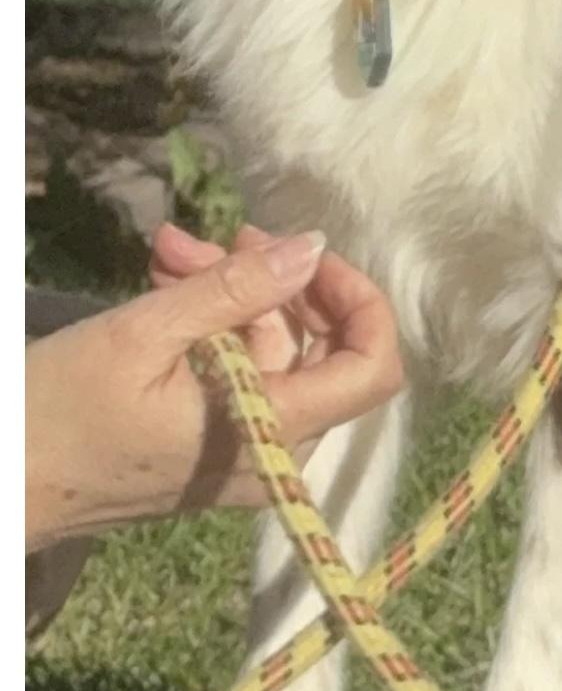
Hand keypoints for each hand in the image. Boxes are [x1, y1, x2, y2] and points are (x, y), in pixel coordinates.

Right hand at [25, 226, 403, 551]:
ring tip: (172, 252)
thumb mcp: (146, 334)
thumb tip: (313, 247)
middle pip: (320, 352)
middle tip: (223, 235)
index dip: (358, 302)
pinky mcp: (211, 448)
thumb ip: (237, 289)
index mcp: (271, 435)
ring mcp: (244, 456)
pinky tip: (169, 284)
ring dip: (234, 294)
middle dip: (277, 282)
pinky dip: (213, 327)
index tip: (309, 254)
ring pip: (273, 355)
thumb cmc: (60, 413)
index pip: (372, 369)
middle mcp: (273, 455)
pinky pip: (240, 376)